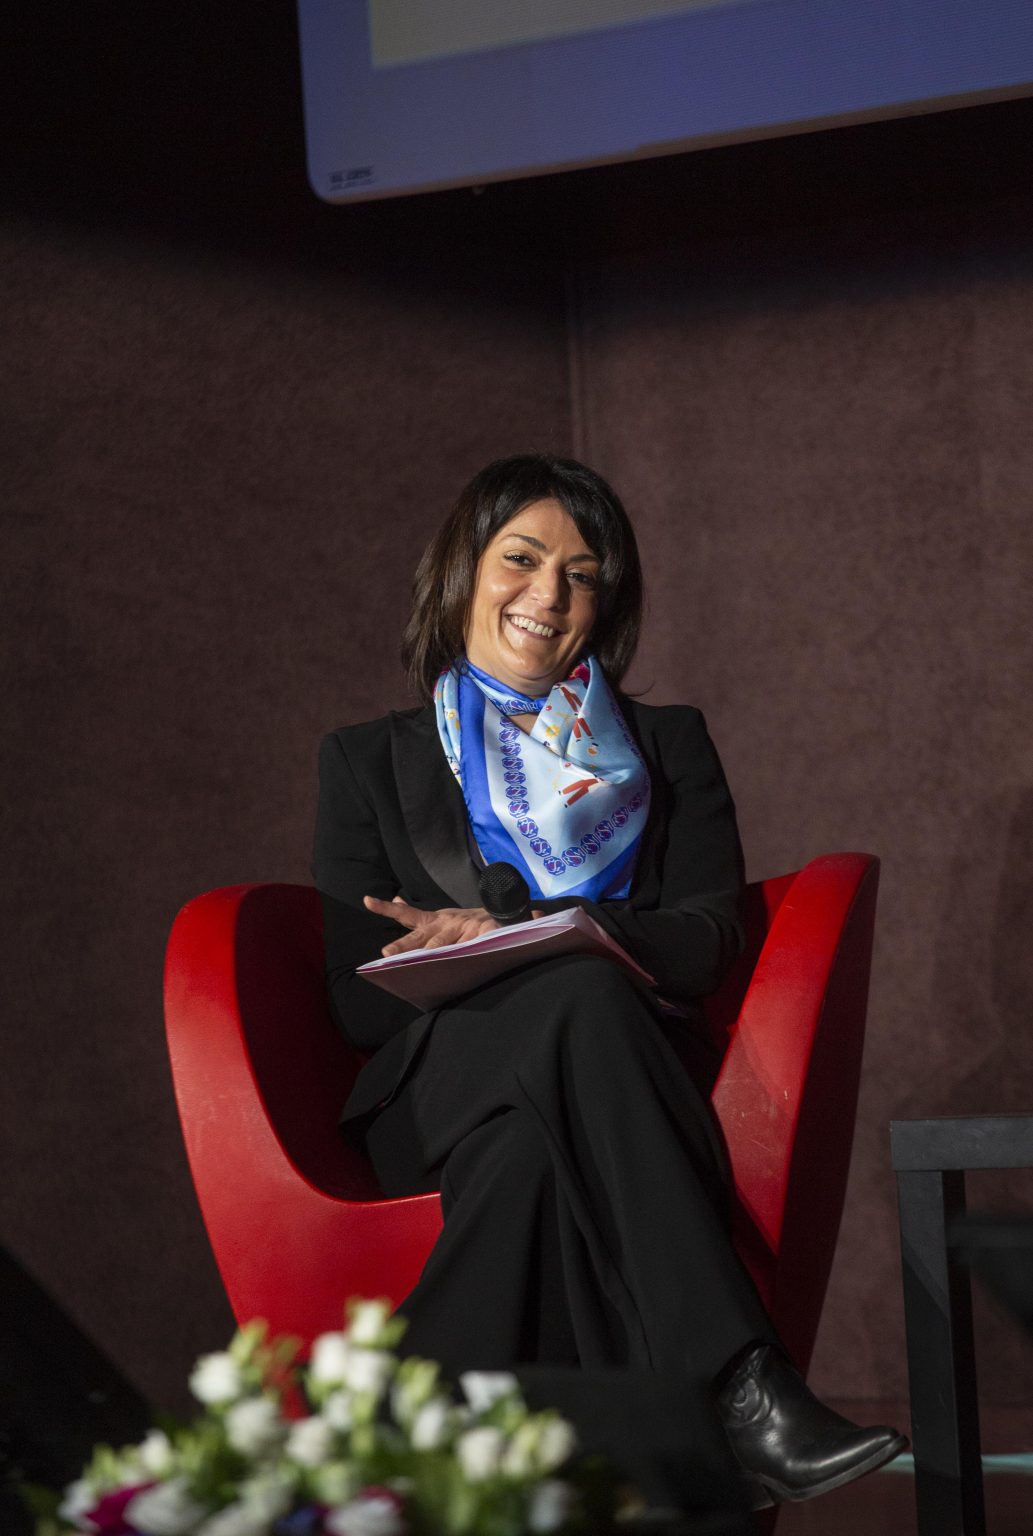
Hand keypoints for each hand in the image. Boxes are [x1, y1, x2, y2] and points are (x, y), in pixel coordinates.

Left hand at [364, 895, 501, 955]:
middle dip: (404, 946)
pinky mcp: (483, 932)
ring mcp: (465, 927)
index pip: (407, 914)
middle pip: (422, 937)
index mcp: (434, 920)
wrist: (500, 915)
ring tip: (420, 964)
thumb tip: (396, 900)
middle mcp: (446, 922)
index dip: (387, 908)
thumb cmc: (463, 923)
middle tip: (388, 954)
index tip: (367, 901)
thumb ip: (416, 914)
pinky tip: (463, 961)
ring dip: (431, 956)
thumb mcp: (439, 917)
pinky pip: (472, 947)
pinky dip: (466, 955)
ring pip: (444, 946)